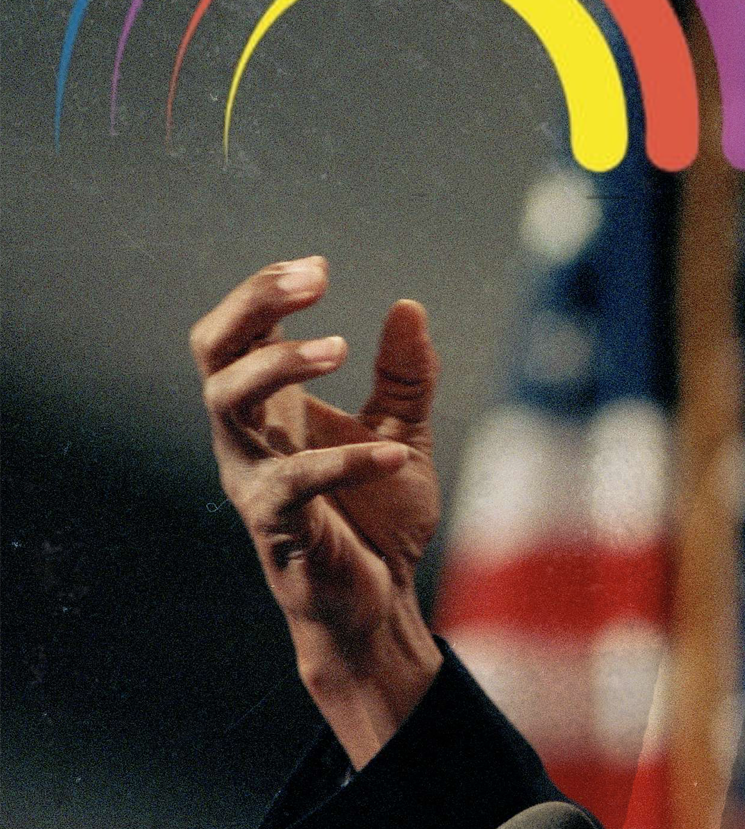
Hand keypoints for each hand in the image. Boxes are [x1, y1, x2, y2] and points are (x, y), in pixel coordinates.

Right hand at [191, 255, 443, 764]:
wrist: (380, 602)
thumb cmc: (378, 519)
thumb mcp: (404, 430)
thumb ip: (405, 375)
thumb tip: (408, 306)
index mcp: (275, 409)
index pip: (240, 330)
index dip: (266, 290)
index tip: (319, 267)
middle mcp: (250, 436)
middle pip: (212, 349)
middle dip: (253, 303)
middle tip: (313, 280)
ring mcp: (254, 479)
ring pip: (225, 400)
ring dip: (280, 363)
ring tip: (341, 348)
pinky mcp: (276, 526)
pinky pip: (294, 482)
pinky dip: (348, 461)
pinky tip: (398, 453)